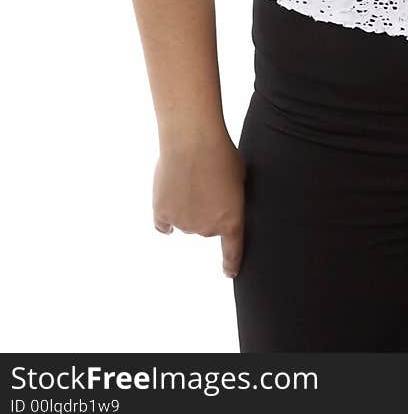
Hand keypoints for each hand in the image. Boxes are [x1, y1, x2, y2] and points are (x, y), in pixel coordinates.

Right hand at [153, 127, 246, 279]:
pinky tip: (167, 209)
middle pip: (207, 226)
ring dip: (188, 206)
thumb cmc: (222, 153)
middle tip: (207, 182)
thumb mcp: (240, 176)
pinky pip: (163, 223)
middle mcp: (207, 229)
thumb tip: (224, 202)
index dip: (231, 263)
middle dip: (208, 209)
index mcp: (231, 221)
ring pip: (186, 220)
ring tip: (190, 177)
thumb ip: (232, 197)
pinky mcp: (162, 213)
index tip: (230, 273)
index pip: (233, 251)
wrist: (192, 141)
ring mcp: (183, 223)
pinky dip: (165, 218)